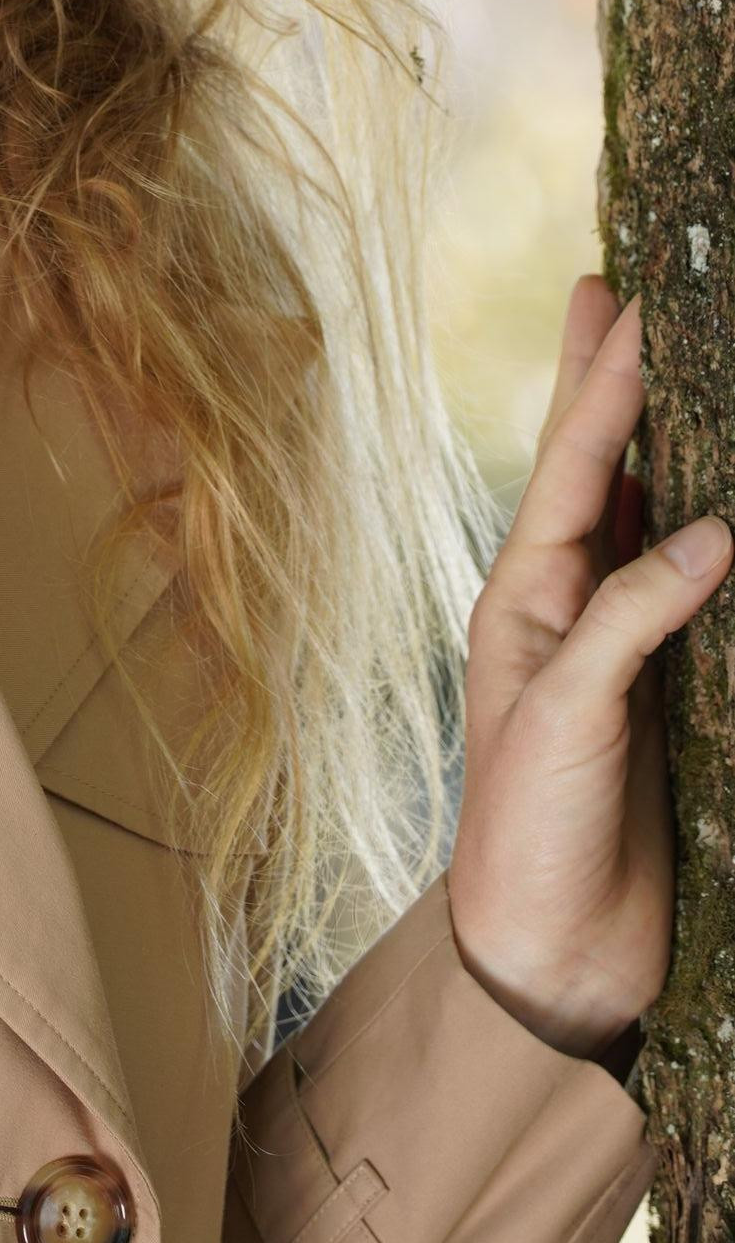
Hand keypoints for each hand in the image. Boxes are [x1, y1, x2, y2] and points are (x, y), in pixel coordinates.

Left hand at [447, 276, 731, 1059]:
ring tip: (672, 363)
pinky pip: (701, 601)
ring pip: (652, 522)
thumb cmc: (531, 833)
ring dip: (664, 445)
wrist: (553, 955)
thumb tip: (717, 529)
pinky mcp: (675, 697)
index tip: (620, 297)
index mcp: (527, 597)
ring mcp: (625, 649)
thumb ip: (635, 617)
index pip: (579, 468)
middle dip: (611, 383)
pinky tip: (728, 507)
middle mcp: (574, 607)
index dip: (603, 382)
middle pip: (605, 471)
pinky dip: (713, 542)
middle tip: (616, 287)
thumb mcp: (567, 713)